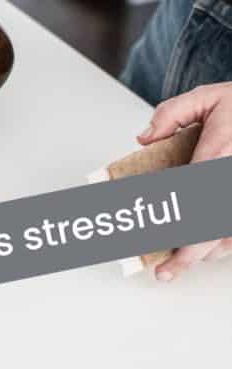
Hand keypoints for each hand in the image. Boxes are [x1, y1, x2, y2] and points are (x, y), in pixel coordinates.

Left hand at [138, 82, 231, 280]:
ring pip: (227, 237)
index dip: (173, 220)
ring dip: (205, 253)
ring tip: (179, 264)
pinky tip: (208, 250)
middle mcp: (231, 180)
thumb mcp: (206, 97)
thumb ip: (172, 114)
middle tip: (164, 271)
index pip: (190, 196)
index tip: (156, 235)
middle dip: (188, 255)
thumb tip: (146, 138)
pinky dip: (223, 244)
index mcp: (219, 155)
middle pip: (210, 228)